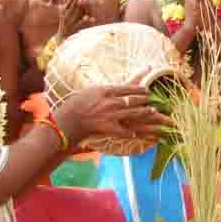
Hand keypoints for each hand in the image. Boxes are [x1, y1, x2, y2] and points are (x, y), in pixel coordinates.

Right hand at [53, 85, 169, 145]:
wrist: (67, 120)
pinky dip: (131, 132)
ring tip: (153, 111)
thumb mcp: (90, 91)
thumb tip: (112, 89)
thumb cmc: (75, 104)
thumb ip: (103, 90)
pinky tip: (137, 133)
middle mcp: (111, 102)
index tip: (147, 89)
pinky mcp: (109, 128)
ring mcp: (111, 115)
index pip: (127, 88)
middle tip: (153, 99)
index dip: (139, 89)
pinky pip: (124, 131)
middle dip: (145, 99)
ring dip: (144, 112)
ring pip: (133, 112)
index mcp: (106, 91)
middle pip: (133, 99)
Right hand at [58, 0, 92, 38]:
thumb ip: (66, 0)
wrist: (62, 38)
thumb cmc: (66, 23)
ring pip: (75, 13)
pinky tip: (88, 17)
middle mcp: (65, 15)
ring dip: (81, 6)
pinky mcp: (72, 29)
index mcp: (64, 11)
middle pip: (72, 5)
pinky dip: (83, 20)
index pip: (68, 1)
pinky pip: (78, 24)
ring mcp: (69, 22)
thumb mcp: (65, 11)